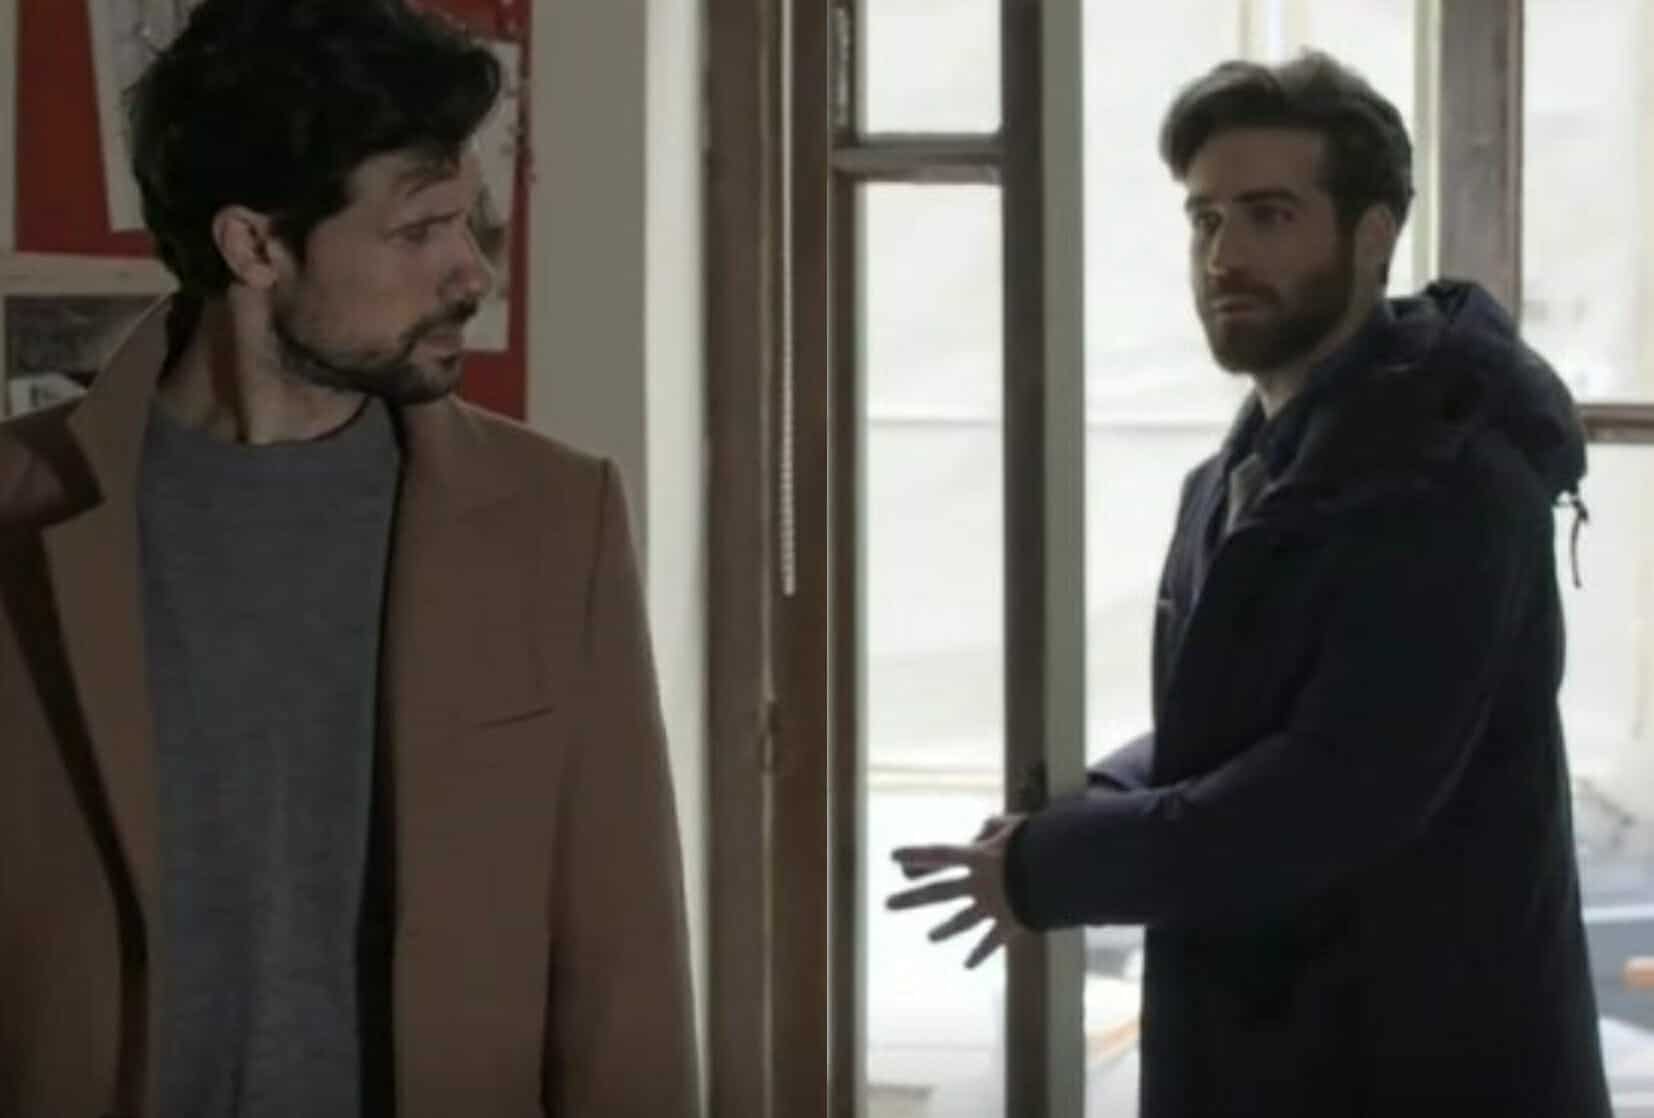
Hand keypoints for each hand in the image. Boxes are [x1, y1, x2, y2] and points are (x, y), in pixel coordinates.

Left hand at [886, 813, 1027, 967]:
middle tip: (886, 904)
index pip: (940, 853)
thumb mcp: (1017, 825)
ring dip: (945, 929)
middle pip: (938, 891)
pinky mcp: (1010, 923)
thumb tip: (982, 825)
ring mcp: (993, 905)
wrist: (1064, 873)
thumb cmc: (1042, 842)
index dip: (916, 854)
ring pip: (962, 920)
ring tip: (930, 938)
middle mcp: (980, 883)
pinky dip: (980, 953)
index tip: (891, 856)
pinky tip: (967, 965)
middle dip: (911, 898)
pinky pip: (991, 941)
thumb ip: (995, 824)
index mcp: (979, 857)